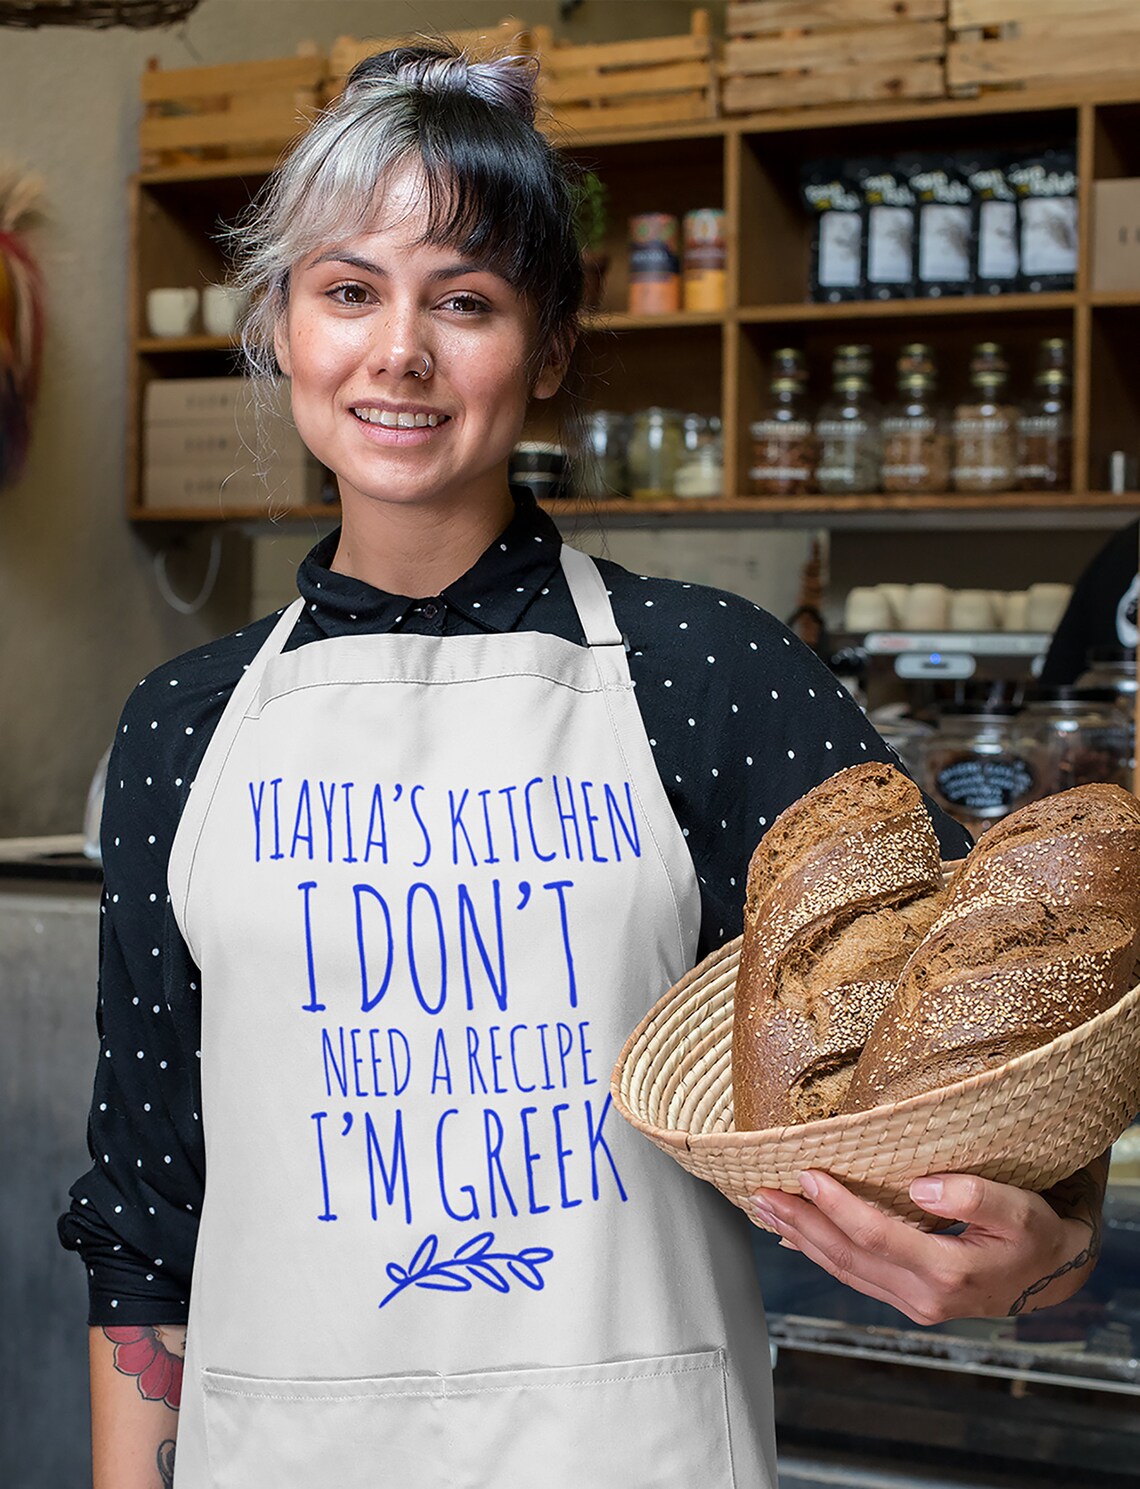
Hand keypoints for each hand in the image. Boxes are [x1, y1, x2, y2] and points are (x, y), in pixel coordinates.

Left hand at [750, 1165, 1103, 1324]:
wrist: (1050, 1276)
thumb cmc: (1035, 1235)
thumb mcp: (1022, 1210)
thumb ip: (977, 1195)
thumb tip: (922, 1187)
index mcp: (949, 1272)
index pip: (877, 1236)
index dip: (837, 1206)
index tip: (807, 1174)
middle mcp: (923, 1296)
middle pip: (847, 1257)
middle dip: (800, 1223)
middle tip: (761, 1192)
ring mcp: (913, 1303)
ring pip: (844, 1270)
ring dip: (801, 1238)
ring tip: (765, 1208)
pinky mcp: (907, 1299)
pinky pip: (854, 1276)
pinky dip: (820, 1252)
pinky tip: (795, 1234)